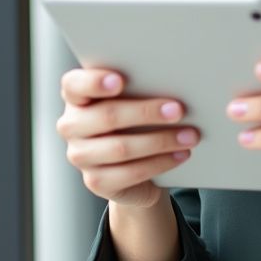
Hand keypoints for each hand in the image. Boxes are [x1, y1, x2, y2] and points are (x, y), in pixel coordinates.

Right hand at [56, 68, 200, 208]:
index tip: (120, 80)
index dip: (95, 82)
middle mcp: (71, 125)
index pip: (74, 85)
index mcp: (76, 97)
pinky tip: (180, 154)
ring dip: (161, 141)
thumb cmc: (135, 119)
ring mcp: (80, 156)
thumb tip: (173, 79)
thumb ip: (140, 86)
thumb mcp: (134, 98)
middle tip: (179, 110)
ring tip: (190, 135)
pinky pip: (129, 173)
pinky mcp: (95, 181)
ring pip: (121, 148)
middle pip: (107, 116)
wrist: (133, 163)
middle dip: (146, 112)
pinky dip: (160, 163)